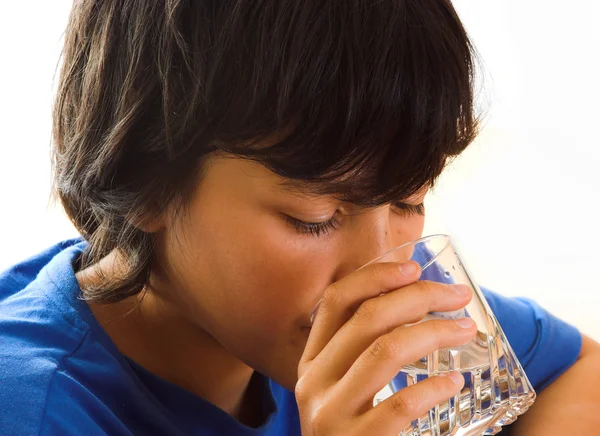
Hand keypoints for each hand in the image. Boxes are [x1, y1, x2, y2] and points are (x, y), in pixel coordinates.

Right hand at [295, 261, 476, 434]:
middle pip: (366, 318)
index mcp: (311, 360)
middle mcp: (312, 381)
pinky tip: (455, 382)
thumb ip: (362, 349)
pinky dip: (434, 388)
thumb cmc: (354, 428)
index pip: (335, 300)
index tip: (413, 265)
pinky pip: (400, 405)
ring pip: (384, 350)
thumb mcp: (344, 385)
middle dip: (418, 296)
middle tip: (457, 296)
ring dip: (433, 332)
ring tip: (466, 330)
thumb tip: (412, 297)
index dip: (374, 275)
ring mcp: (330, 415)